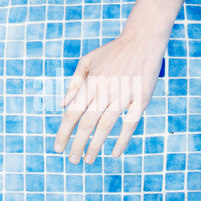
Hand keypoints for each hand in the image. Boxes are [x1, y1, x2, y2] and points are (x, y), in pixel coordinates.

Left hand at [53, 30, 168, 164]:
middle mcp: (105, 91)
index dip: (63, 132)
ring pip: (106, 126)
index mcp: (91, 83)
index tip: (57, 148)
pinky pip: (130, 123)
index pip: (72, 112)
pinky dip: (122, 139)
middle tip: (72, 160)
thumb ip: (74, 83)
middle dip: (77, 144)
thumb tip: (61, 106)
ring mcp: (124, 95)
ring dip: (95, 145)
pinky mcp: (141, 99)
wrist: (142, 40)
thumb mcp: (88, 61)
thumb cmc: (113, 52)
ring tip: (88, 160)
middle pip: (87, 123)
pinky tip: (115, 153)